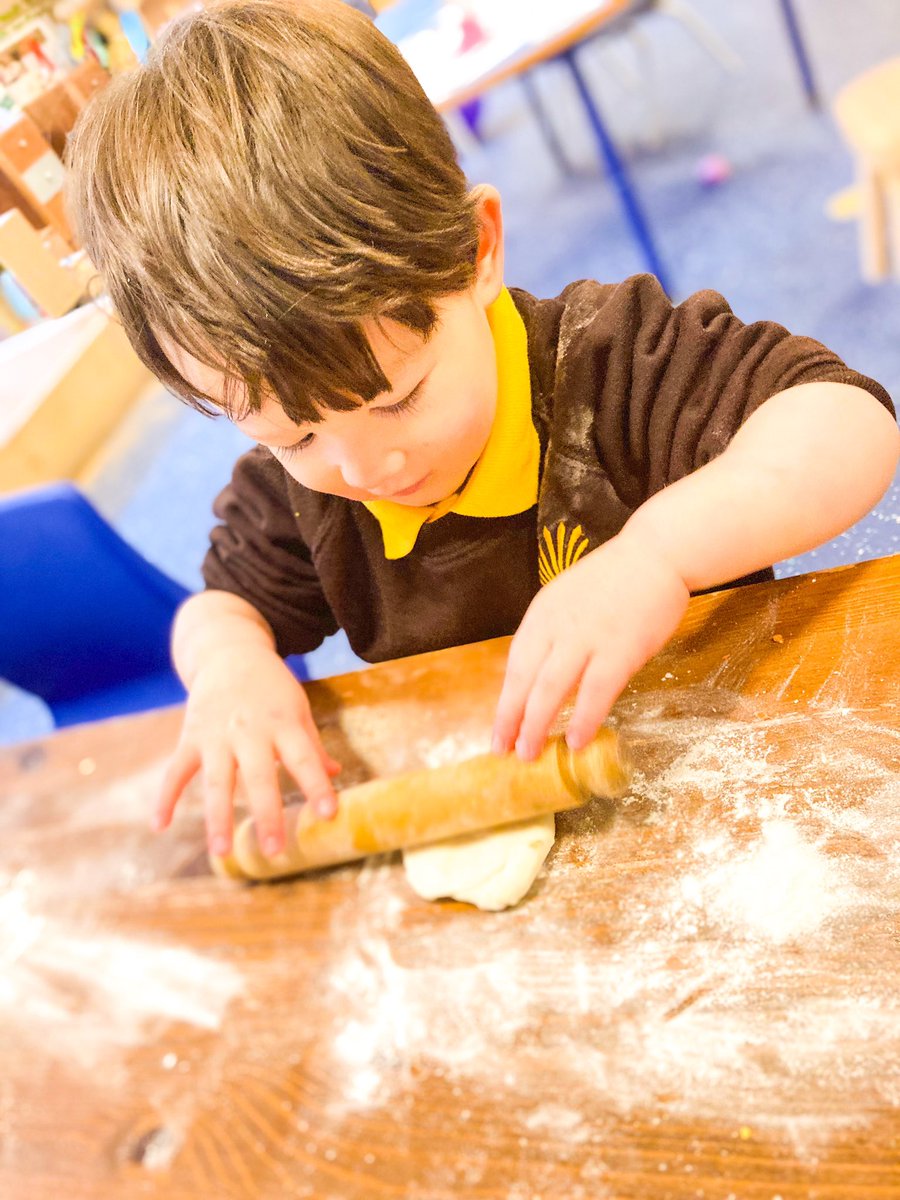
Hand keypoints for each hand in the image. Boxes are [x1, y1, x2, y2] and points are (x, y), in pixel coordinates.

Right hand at [155, 646, 340, 857]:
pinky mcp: (190, 737)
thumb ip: (312, 744)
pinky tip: (159, 826)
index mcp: (283, 723)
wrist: (228, 652)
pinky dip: (165, 797)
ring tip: (221, 853)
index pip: (304, 758)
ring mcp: (216, 735)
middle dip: (267, 814)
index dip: (317, 786)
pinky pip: (176, 771)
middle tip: (276, 851)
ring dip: (218, 817)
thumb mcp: (298, 708)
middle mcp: (249, 731)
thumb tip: (334, 774)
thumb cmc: (271, 687)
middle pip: (259, 777)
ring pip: (216, 781)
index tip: (330, 814)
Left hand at [492, 532, 689, 758]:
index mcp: (541, 615)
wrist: (655, 554)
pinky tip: (576, 741)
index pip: (514, 666)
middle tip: (504, 751)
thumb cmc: (613, 582)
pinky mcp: (620, 649)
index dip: (505, 703)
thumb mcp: (567, 601)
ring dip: (537, 724)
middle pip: (525, 681)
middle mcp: (556, 627)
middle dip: (511, 720)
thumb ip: (553, 637)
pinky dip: (584, 719)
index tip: (498, 732)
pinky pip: (595, 691)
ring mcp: (587, 638)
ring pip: (552, 689)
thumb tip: (541, 683)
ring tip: (530, 753)